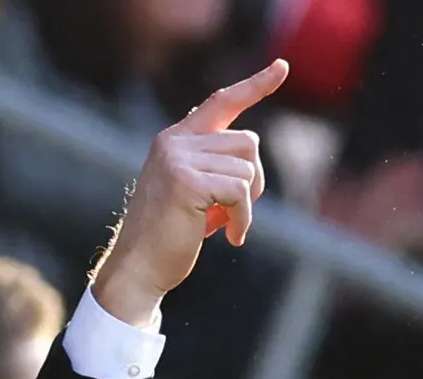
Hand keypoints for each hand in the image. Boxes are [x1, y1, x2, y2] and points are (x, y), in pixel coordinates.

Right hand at [92, 60, 288, 326]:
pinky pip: (240, 192)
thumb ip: (216, 171)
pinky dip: (244, 219)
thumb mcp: (196, 195)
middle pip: (249, 144)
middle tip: (234, 213)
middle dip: (253, 181)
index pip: (222, 102)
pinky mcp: (185, 180)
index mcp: (178, 139)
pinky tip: (229, 238)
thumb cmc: (172, 237)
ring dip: (247, 205)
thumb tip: (249, 164)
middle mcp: (175, 140)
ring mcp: (177, 157)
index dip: (255, 85)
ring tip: (224, 226)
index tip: (282, 68)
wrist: (139, 268)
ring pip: (247, 168)